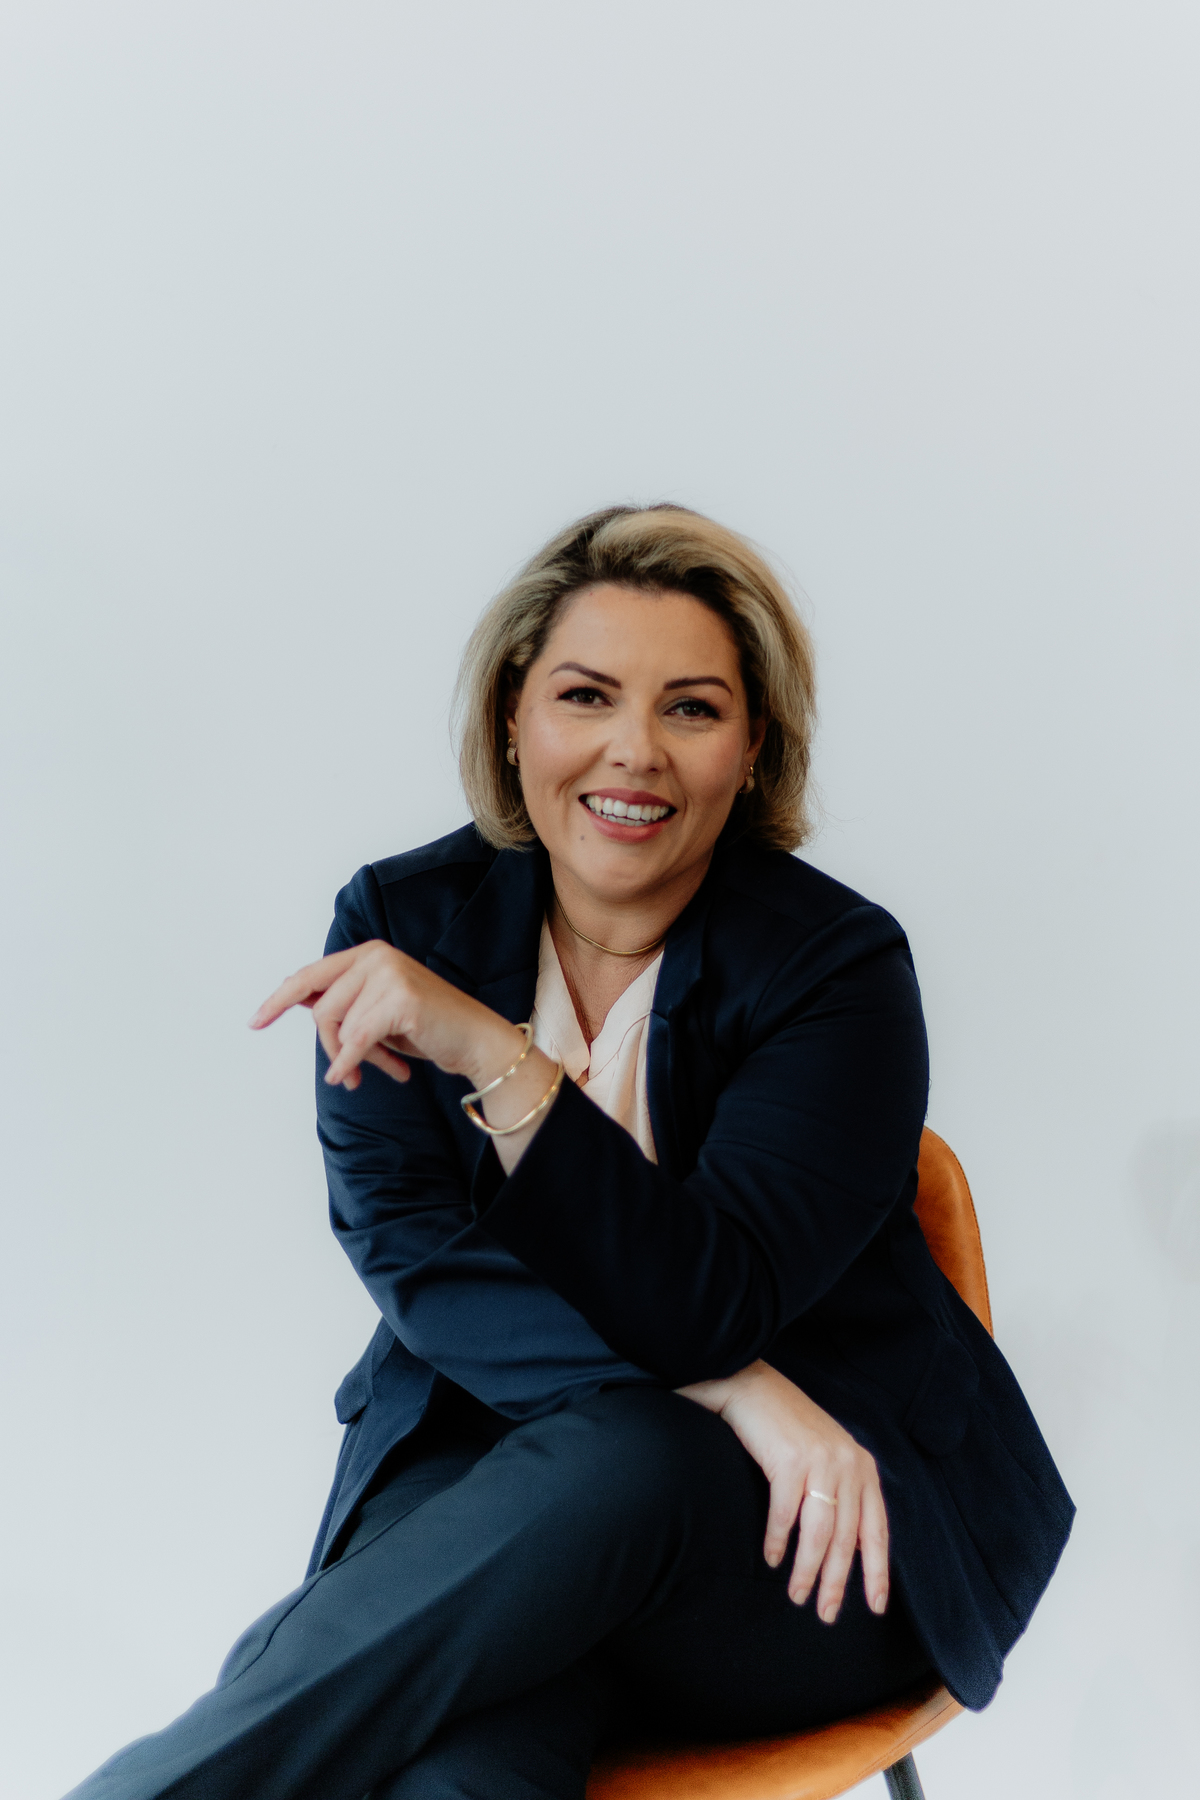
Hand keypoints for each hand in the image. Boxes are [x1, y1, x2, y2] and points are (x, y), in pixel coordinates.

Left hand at [250, 940, 536, 1100]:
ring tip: (374, 1071)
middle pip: (322, 1008)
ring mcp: (390, 974)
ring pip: (340, 1026)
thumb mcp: (374, 1012)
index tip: (255, 1022)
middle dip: (330, 1044)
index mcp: (367, 954)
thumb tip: (292, 1000)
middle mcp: (376, 956)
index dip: (278, 1000)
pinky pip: (358, 1039)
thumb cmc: (425, 1028)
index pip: (309, 975)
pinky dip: (350, 1063)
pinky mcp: (401, 999)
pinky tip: (353, 1078)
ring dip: (351, 1057)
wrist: (475, 1040)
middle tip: (346, 1070)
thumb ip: (340, 1002)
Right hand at [676, 1360, 888, 1621]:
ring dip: (807, 1570)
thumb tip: (848, 1547)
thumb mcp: (828, 1455)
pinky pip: (786, 1513)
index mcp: (862, 1466)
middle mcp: (848, 1464)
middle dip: (836, 1582)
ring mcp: (820, 1461)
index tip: (874, 1607)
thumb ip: (843, 1492)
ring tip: (797, 1595)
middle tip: (825, 1614)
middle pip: (847, 1538)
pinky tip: (772, 1558)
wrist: (752, 1385)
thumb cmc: (787, 1426)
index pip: (876, 1529)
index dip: (877, 1571)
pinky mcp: (790, 1460)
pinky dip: (779, 1540)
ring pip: (819, 1532)